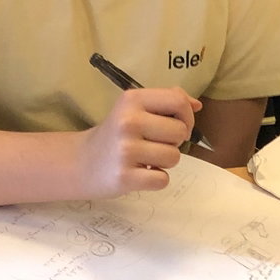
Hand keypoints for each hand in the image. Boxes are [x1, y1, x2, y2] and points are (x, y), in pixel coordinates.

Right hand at [76, 86, 198, 195]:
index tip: (178, 126)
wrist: (82, 162)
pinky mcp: (125, 177)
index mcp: (132, 100)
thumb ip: (166, 102)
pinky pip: (162, 179)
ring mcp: (126, 150)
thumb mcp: (134, 109)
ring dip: (165, 162)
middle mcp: (128, 122)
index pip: (178, 101)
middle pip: (180, 131)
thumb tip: (197, 105)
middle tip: (154, 145)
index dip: (187, 116)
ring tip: (146, 159)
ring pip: (174, 157)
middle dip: (174, 142)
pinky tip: (140, 173)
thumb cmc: (116, 134)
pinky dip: (156, 179)